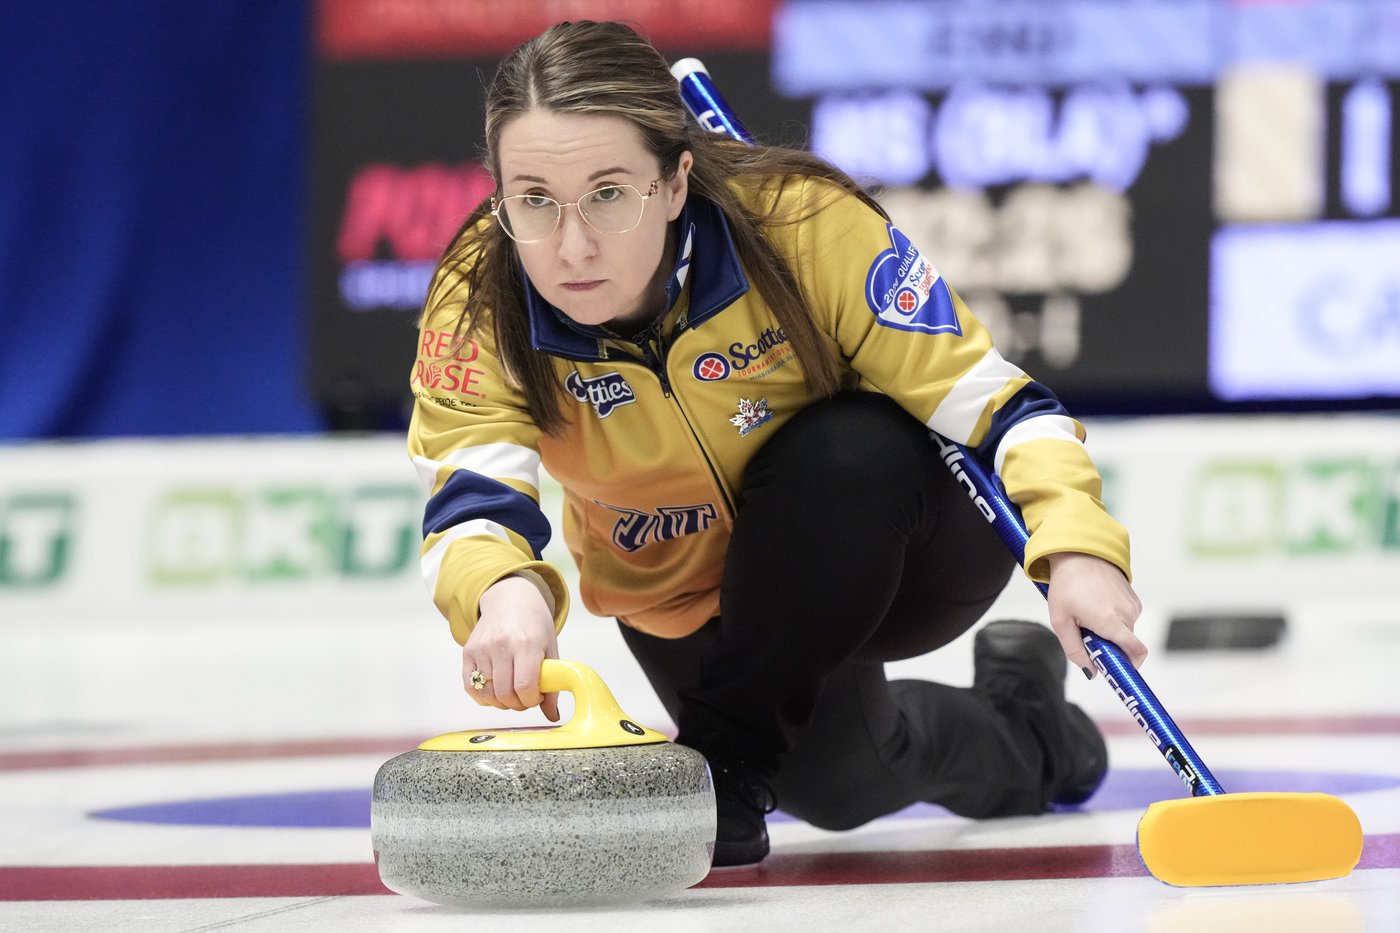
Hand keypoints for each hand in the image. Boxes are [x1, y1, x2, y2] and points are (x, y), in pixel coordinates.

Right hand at [462, 575, 560, 720]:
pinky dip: (483, 697)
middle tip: (525, 697)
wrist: (510, 599)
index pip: (525, 687)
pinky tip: (495, 691)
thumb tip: (553, 715)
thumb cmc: (534, 625)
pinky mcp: (468, 652)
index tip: (536, 697)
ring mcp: (482, 648)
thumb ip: (553, 683)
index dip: (532, 700)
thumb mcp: (551, 648)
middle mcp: (501, 645)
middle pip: (505, 694)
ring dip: (501, 703)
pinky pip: (470, 687)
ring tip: (512, 693)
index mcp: (525, 644)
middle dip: (518, 704)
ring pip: (487, 695)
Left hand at [1045, 552, 1146, 674]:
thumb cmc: (1066, 584)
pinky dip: (1112, 618)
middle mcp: (1128, 614)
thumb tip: (1091, 672)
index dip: (1129, 667)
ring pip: (1124, 631)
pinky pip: (1125, 618)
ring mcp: (1133, 605)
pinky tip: (1095, 603)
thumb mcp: (1061, 621)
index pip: (1136, 652)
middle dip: (1107, 647)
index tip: (1116, 671)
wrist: (1078, 551)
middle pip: (1124, 645)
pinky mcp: (1133, 598)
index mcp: (1110, 621)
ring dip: (1108, 631)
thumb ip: (1075, 650)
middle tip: (1084, 633)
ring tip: (1086, 613)